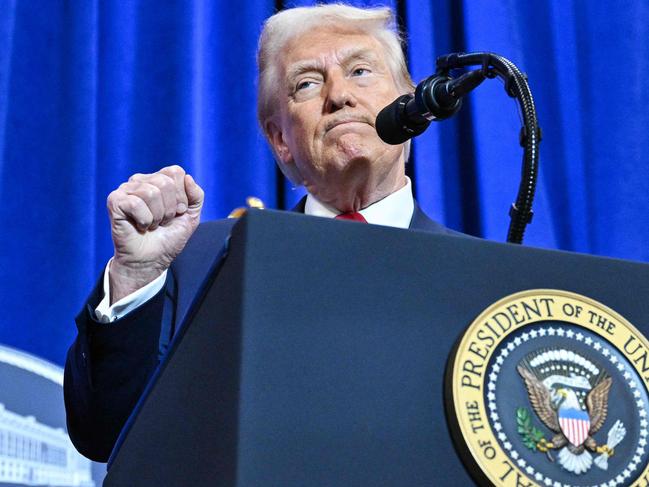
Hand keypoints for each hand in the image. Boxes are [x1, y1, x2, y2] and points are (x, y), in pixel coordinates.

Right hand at [106, 165, 203, 303]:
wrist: (152, 260)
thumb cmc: (168, 237)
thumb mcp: (191, 216)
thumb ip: (196, 196)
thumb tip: (188, 177)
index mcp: (158, 179)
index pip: (175, 172)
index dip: (181, 195)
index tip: (178, 212)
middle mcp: (140, 181)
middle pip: (164, 182)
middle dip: (170, 208)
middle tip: (163, 221)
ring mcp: (126, 190)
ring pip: (151, 193)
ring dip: (157, 216)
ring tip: (151, 224)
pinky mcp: (115, 201)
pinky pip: (135, 203)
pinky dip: (144, 220)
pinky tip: (140, 226)